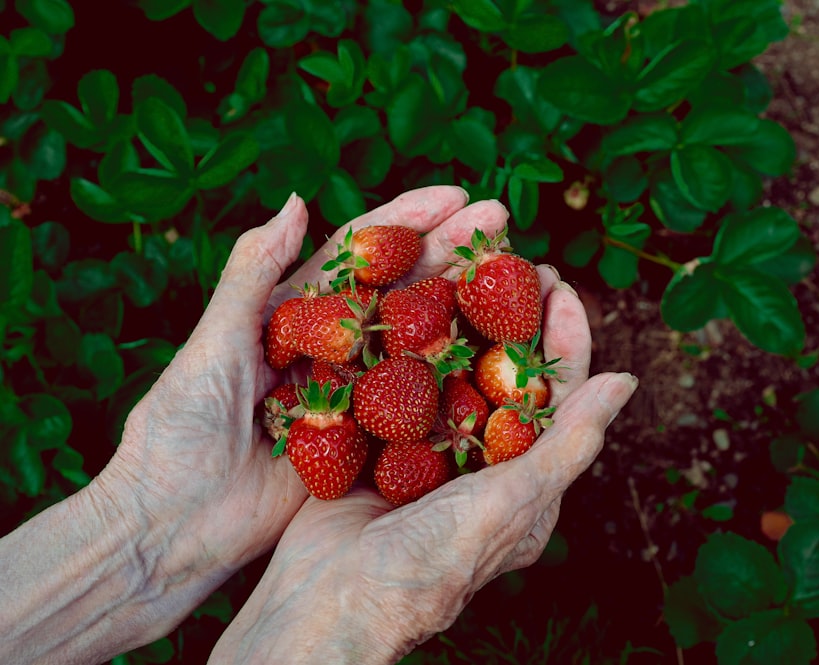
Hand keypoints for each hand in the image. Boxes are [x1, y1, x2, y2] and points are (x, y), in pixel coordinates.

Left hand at [86, 187, 478, 649]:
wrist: (171, 528)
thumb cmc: (176, 433)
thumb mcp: (211, 346)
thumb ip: (252, 276)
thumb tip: (297, 200)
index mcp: (293, 315)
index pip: (359, 255)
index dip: (407, 222)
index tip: (455, 196)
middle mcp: (331, 349)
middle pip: (401, 291)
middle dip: (451, 253)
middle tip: (503, 221)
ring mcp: (354, 396)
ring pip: (419, 345)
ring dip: (466, 310)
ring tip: (519, 279)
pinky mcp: (365, 445)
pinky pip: (418, 411)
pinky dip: (457, 388)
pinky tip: (500, 365)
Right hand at [208, 198, 637, 663]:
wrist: (329, 604)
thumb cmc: (428, 565)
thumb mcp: (510, 503)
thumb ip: (567, 444)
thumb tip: (625, 383)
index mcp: (523, 478)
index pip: (556, 395)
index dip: (564, 336)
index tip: (558, 283)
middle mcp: (478, 462)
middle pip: (502, 372)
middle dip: (510, 314)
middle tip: (509, 259)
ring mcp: (426, 452)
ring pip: (449, 369)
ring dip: (456, 318)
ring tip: (456, 265)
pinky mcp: (378, 446)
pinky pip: (396, 383)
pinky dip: (399, 343)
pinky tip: (396, 301)